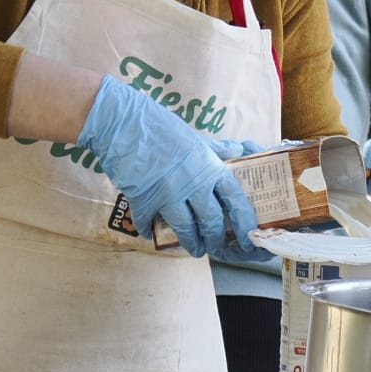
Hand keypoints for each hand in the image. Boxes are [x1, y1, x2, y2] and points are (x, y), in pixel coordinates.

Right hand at [78, 76, 259, 256]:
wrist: (122, 122)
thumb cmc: (160, 126)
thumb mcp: (195, 137)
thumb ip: (216, 150)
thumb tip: (237, 151)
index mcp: (209, 167)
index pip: (235, 200)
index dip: (244, 222)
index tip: (248, 237)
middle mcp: (193, 184)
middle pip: (212, 221)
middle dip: (216, 240)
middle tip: (217, 248)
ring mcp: (168, 194)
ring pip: (186, 229)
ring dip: (191, 243)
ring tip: (195, 249)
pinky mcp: (143, 200)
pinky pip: (149, 223)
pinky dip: (150, 231)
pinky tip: (151, 234)